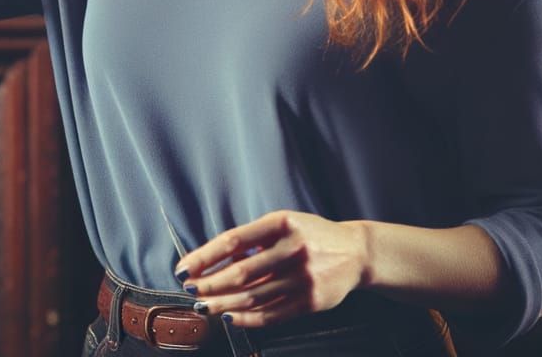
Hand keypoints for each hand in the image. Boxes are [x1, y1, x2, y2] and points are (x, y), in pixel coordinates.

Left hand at [176, 211, 369, 327]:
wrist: (356, 251)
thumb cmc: (312, 234)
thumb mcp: (286, 224)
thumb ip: (256, 239)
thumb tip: (216, 261)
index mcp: (282, 222)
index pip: (234, 240)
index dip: (205, 255)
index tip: (185, 266)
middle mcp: (293, 248)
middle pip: (241, 272)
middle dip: (210, 283)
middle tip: (190, 290)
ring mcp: (303, 277)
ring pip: (253, 296)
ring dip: (223, 304)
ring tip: (203, 307)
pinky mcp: (311, 301)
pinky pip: (272, 313)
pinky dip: (247, 318)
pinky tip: (229, 317)